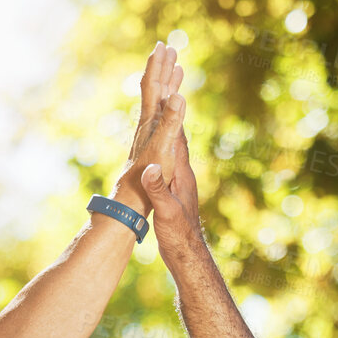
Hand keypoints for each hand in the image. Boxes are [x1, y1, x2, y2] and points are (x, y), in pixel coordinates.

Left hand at [112, 41, 185, 214]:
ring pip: (159, 100)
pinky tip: (171, 104)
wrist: (135, 194)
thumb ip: (170, 121)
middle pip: (155, 88)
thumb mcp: (164, 146)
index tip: (162, 46)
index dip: (157, 65)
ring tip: (174, 69)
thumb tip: (176, 94)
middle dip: (162, 67)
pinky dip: (169, 103)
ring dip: (166, 82)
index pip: (153, 85)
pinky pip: (163, 114)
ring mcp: (151, 131)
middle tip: (168, 48)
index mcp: (150, 120)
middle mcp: (149, 122)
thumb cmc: (149, 174)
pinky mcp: (154, 141)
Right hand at [138, 97, 200, 259]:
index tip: (166, 88)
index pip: (175, 136)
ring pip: (173, 144)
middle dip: (172, 110)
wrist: (187, 255)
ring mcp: (179, 180)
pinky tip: (159, 142)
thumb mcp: (166, 212)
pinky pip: (168, 159)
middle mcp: (182, 173)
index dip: (171, 112)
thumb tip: (150, 167)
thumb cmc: (178, 235)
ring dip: (169, 123)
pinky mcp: (174, 189)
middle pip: (177, 134)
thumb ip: (158, 190)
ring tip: (165, 104)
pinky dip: (163, 143)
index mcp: (180, 174)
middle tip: (167, 83)